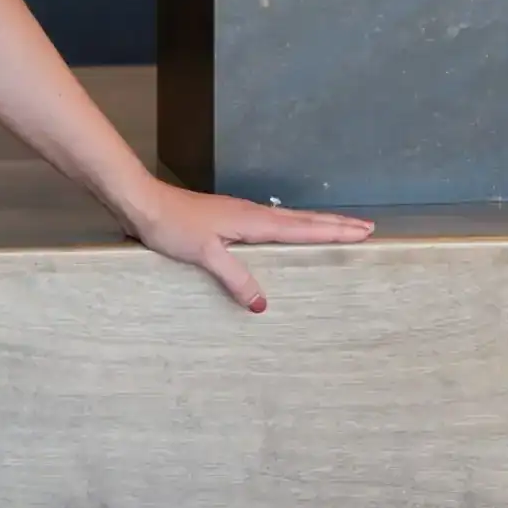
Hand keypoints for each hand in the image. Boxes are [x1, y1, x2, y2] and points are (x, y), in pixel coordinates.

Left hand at [120, 178, 374, 312]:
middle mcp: (249, 214)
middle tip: (366, 227)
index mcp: (250, 221)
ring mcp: (238, 215)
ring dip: (314, 224)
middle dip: (334, 225)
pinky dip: (289, 228)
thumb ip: (235, 277)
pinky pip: (269, 225)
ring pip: (286, 220)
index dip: (333, 231)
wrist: (142, 203)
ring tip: (337, 230)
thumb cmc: (171, 225)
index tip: (364, 230)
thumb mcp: (204, 254)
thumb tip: (264, 305)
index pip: (302, 227)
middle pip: (301, 220)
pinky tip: (286, 236)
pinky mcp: (225, 220)